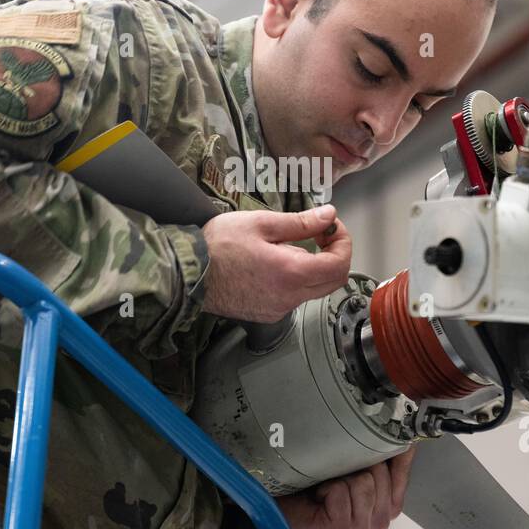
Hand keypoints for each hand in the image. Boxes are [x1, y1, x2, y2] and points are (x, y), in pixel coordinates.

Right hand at [199, 204, 351, 322]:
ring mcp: (279, 309)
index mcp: (292, 273)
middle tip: (318, 233)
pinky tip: (273, 264)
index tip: (329, 225)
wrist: (186, 273)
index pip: (340, 263)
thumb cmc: (218, 245)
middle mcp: (290, 297)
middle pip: (333, 281)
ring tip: (286, 246)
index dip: (342, 241)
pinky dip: (295, 279)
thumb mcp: (261, 222)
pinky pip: (294, 297)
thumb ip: (301, 222)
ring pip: (314, 289)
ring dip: (313, 266)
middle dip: (334, 254)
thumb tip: (328, 215)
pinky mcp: (267, 314)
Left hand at [274, 445, 416, 528]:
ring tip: (328, 486)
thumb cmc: (317, 480)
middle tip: (337, 476)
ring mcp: (364, 528)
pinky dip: (326, 490)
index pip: (402, 461)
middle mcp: (382, 518)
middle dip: (355, 466)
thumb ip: (382, 449)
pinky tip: (320, 497)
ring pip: (364, 483)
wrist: (282, 499)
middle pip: (380, 472)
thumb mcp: (355, 460)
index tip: (361, 451)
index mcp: (390, 499)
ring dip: (340, 479)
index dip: (383, 448)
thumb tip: (404, 433)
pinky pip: (342, 494)